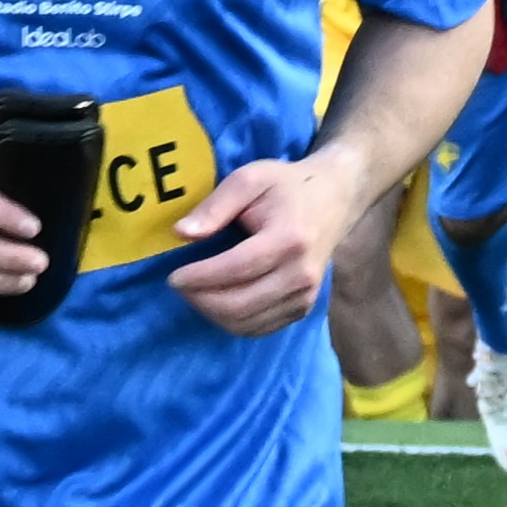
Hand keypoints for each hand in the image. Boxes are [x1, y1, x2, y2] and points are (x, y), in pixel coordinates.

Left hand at [161, 143, 364, 335]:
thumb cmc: (286, 186)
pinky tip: (218, 301)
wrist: (333, 199)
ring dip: (212, 313)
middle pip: (239, 304)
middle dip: (200, 300)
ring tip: (196, 292)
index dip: (200, 277)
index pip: (236, 269)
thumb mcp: (249, 179)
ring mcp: (305, 296)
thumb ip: (215, 206)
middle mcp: (301, 274)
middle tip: (180, 285)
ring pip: (246, 323)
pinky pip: (259, 328)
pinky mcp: (303, 308)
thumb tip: (181, 234)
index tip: (173, 276)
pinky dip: (232, 321)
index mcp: (289, 239)